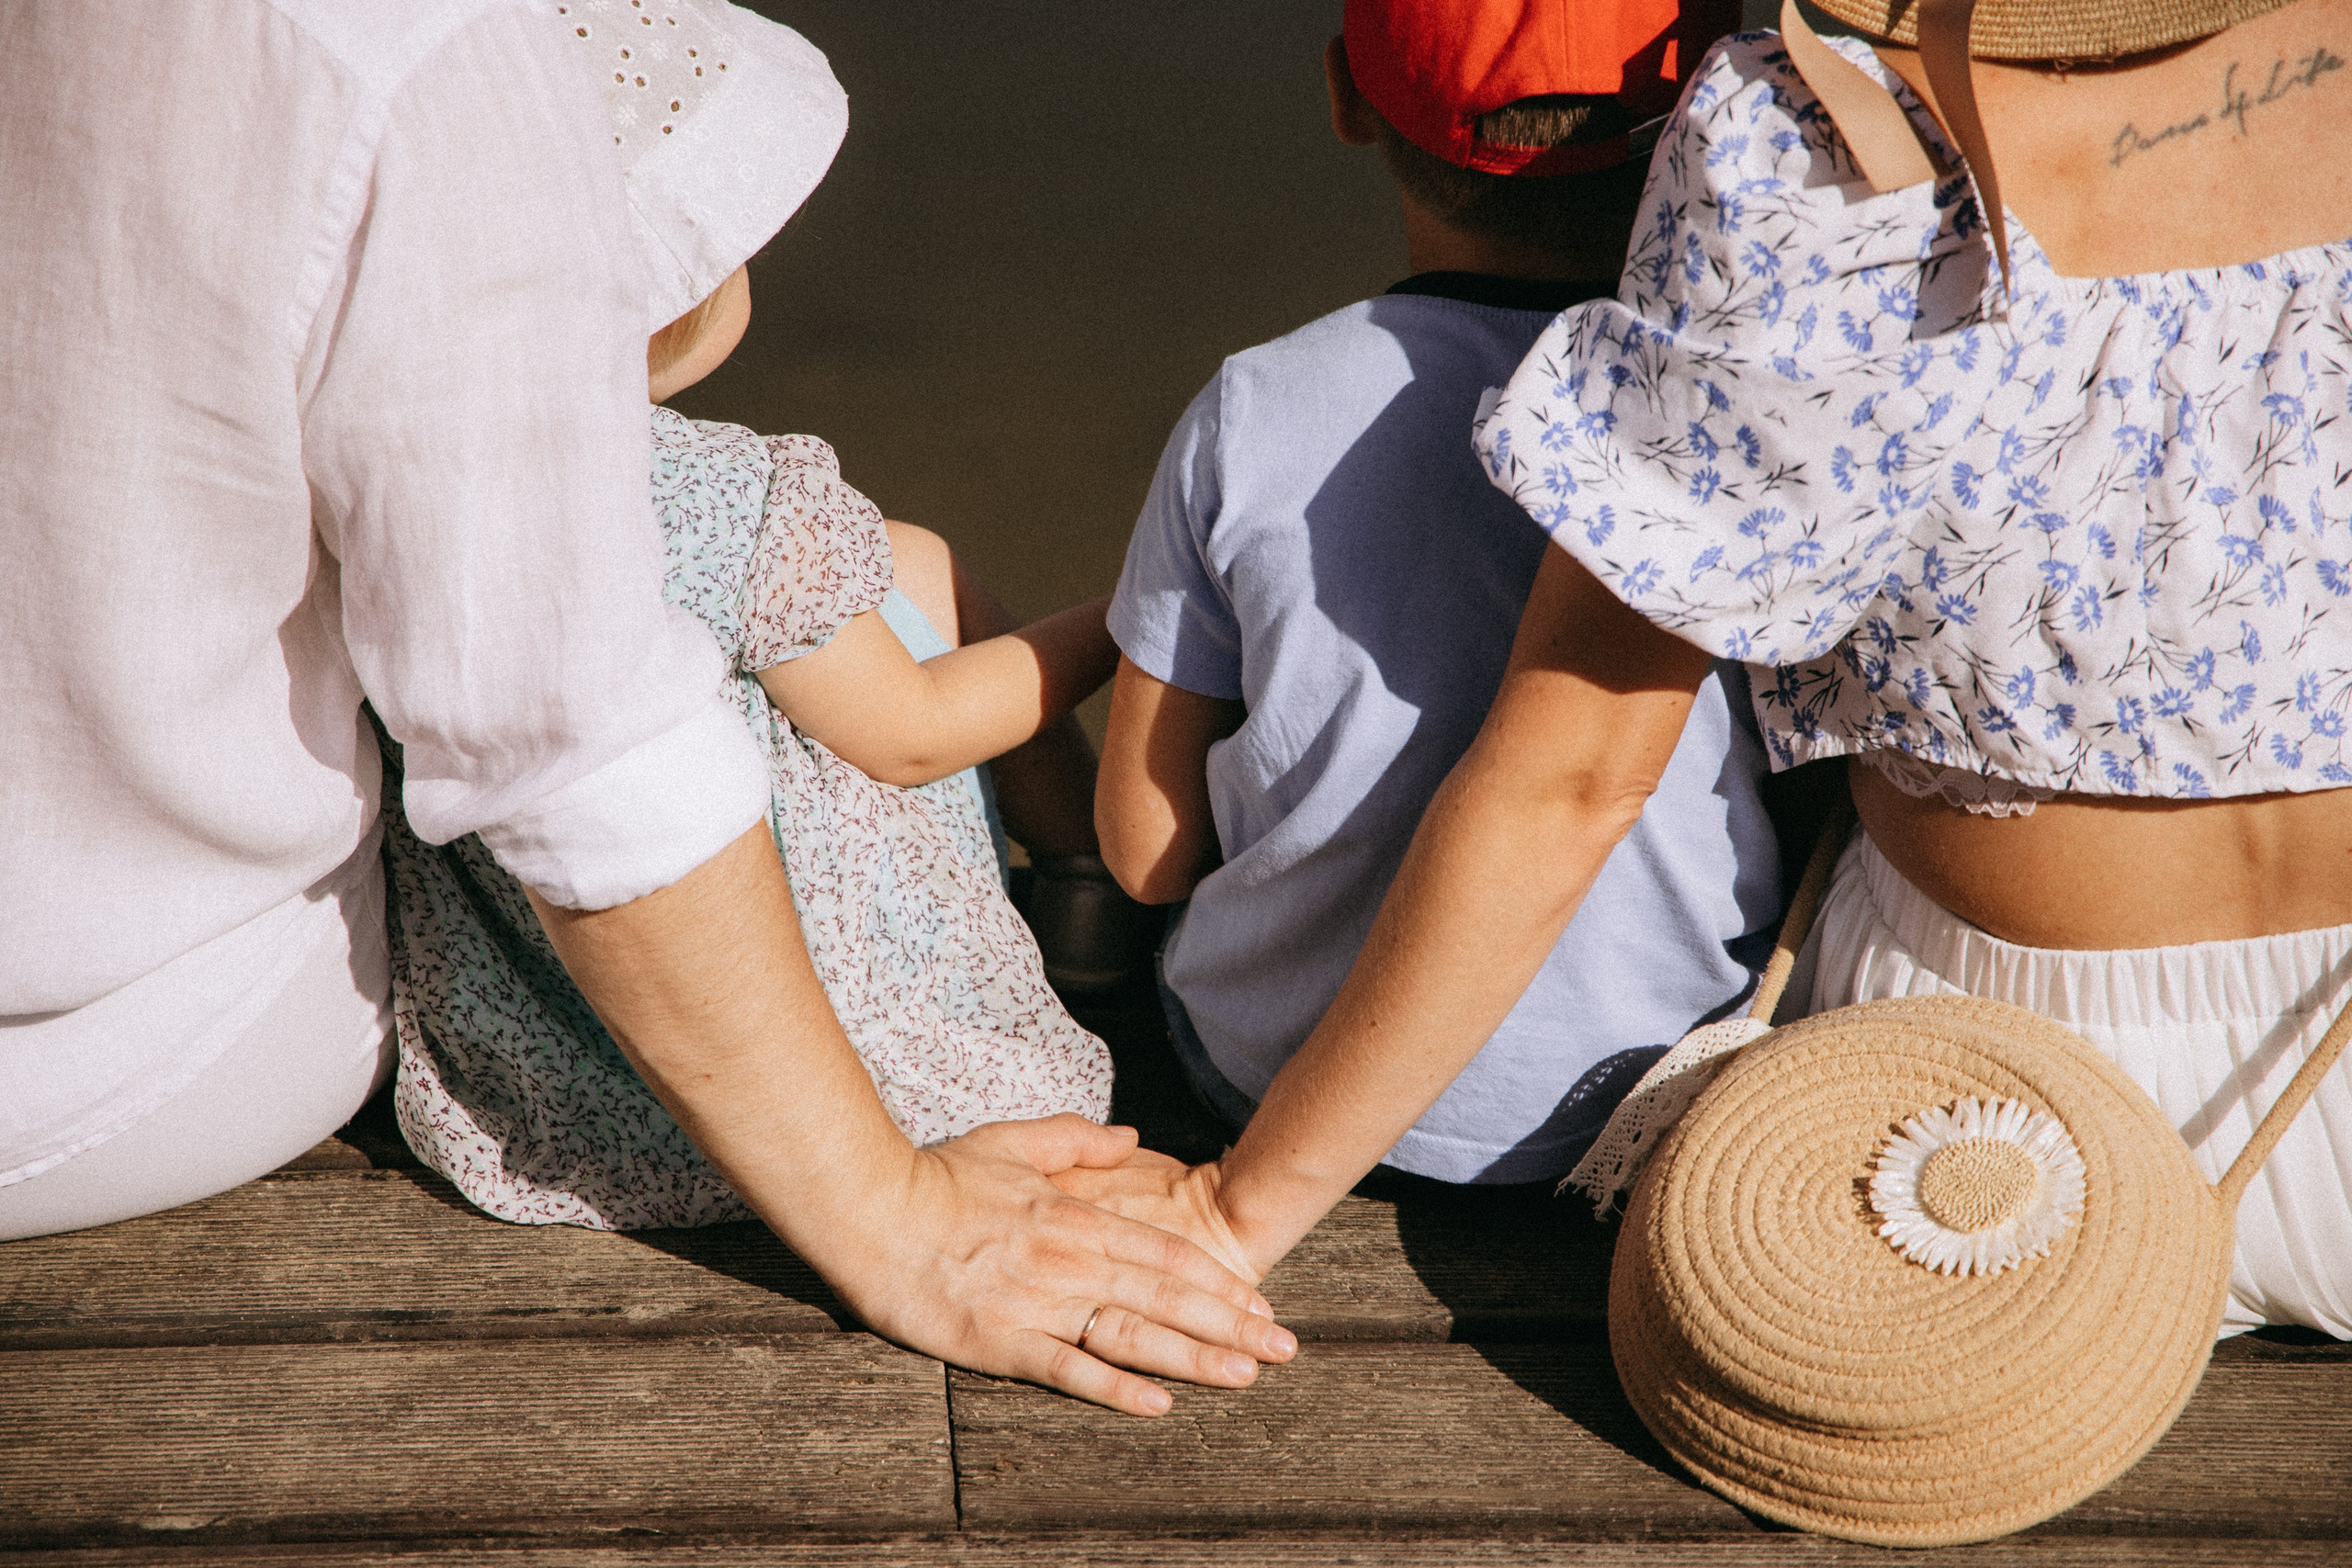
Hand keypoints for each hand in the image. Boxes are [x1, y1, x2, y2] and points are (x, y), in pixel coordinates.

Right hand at [813, 1115, 1295, 1416]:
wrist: (870, 1209)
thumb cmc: (937, 1176)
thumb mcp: (1013, 1140)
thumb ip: (1077, 1140)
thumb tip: (1129, 1137)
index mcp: (1075, 1216)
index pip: (1166, 1253)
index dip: (1218, 1279)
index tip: (1259, 1300)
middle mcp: (1070, 1261)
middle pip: (1166, 1296)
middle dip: (1231, 1323)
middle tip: (1284, 1347)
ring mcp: (1039, 1303)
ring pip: (1132, 1335)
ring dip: (1194, 1357)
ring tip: (1246, 1375)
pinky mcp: (1002, 1343)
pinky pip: (1070, 1370)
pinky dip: (1117, 1389)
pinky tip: (1159, 1405)